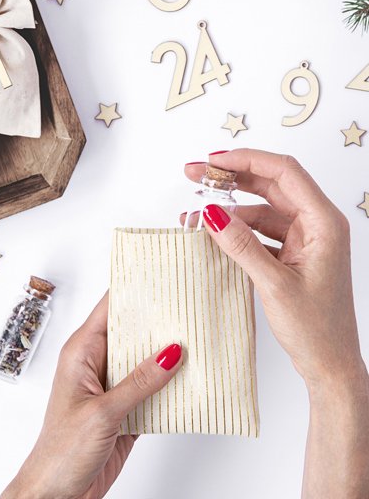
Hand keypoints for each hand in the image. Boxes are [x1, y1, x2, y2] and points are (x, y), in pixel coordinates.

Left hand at [1, 293, 182, 498]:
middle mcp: (96, 363)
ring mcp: (112, 385)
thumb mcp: (103, 412)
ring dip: (166, 351)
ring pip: (144, 358)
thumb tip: (171, 352)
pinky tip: (191, 375)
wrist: (58, 494)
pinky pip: (151, 386)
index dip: (130, 290)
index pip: (108, 309)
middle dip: (156, 319)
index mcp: (81, 352)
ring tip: (197, 334)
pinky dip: (169, 382)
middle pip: (130, 331)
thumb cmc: (61, 451)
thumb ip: (139, 383)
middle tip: (187, 304)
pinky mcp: (125, 407)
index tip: (156, 274)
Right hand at [184, 149, 368, 497]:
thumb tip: (211, 213)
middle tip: (196, 173)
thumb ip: (241, 245)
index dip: (246, 160)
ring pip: (261, 206)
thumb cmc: (317, 329)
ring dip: (229, 204)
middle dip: (231, 176)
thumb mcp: (274, 284)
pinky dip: (235, 227)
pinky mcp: (290, 252)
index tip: (214, 160)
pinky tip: (212, 230)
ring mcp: (302, 238)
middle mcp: (315, 224)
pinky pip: (259, 229)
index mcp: (323, 223)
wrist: (328, 364)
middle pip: (270, 184)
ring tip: (196, 206)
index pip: (284, 172)